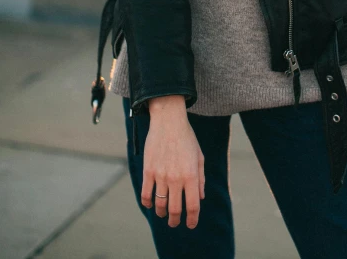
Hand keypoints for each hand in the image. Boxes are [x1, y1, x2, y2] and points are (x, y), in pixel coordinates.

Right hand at [141, 97, 205, 228]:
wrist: (168, 121)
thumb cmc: (186, 137)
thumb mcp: (199, 156)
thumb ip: (201, 178)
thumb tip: (200, 197)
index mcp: (191, 175)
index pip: (193, 206)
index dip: (192, 219)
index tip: (191, 224)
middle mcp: (176, 178)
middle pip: (175, 210)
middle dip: (175, 221)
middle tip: (175, 222)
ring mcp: (161, 175)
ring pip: (160, 205)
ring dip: (162, 214)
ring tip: (163, 214)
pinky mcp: (148, 171)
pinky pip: (146, 194)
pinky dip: (147, 203)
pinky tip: (150, 204)